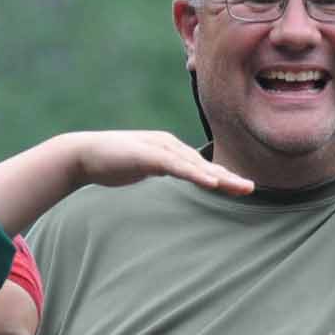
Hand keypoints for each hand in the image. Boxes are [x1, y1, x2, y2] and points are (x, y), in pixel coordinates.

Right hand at [58, 130, 253, 194]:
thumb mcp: (142, 168)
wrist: (83, 155)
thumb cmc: (111, 163)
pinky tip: (212, 183)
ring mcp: (159, 148)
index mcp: (168, 149)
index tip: (239, 188)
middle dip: (228, 177)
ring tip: (241, 187)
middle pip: (203, 164)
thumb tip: (170, 177)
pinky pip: (177, 167)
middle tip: (251, 189)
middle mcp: (168, 145)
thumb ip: (158, 171)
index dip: (220, 177)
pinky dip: (196, 174)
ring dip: (219, 177)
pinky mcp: (149, 155)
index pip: (199, 166)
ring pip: (195, 165)